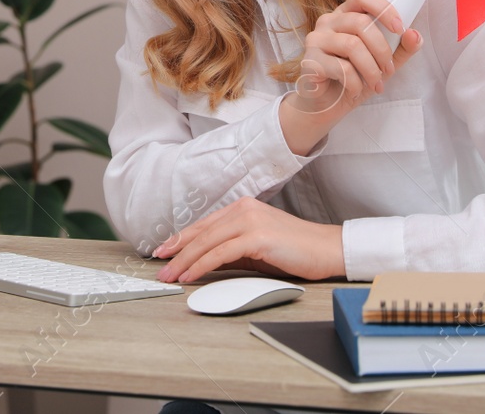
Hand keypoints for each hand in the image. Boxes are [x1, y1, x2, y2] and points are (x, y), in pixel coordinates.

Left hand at [152, 197, 344, 283]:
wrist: (326, 250)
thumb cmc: (294, 251)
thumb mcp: (255, 249)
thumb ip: (230, 250)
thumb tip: (203, 262)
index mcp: (242, 208)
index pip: (203, 225)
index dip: (181, 239)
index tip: (164, 251)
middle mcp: (243, 209)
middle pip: (200, 232)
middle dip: (176, 251)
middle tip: (159, 267)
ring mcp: (250, 221)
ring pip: (206, 242)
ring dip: (184, 261)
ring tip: (170, 276)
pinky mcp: (257, 236)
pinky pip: (221, 253)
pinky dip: (202, 265)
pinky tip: (190, 275)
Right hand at [279, 0, 422, 154]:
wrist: (325, 106)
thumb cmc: (352, 80)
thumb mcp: (382, 64)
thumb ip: (401, 49)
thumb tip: (415, 35)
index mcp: (345, 15)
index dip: (384, 8)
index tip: (400, 28)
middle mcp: (327, 22)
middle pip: (360, 23)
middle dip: (382, 50)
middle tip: (388, 70)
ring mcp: (316, 40)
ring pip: (352, 45)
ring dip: (371, 69)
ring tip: (375, 83)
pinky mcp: (310, 61)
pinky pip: (341, 68)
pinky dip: (356, 83)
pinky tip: (356, 90)